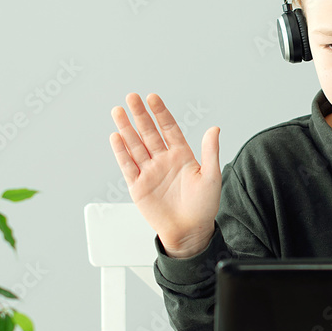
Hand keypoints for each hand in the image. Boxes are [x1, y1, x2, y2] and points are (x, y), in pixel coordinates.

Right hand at [110, 93, 220, 257]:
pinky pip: (128, 166)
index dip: (160, 113)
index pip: (168, 128)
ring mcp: (150, 172)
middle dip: (140, 115)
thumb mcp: (211, 177)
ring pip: (135, 145)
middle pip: (148, 132)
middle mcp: (163, 161)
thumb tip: (214, 129)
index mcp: (181, 156)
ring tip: (118, 111)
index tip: (153, 98)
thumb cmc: (203, 208)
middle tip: (132, 97)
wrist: (190, 233)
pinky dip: (121, 152)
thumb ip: (210, 152)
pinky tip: (116, 137)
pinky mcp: (138, 186)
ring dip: (127, 128)